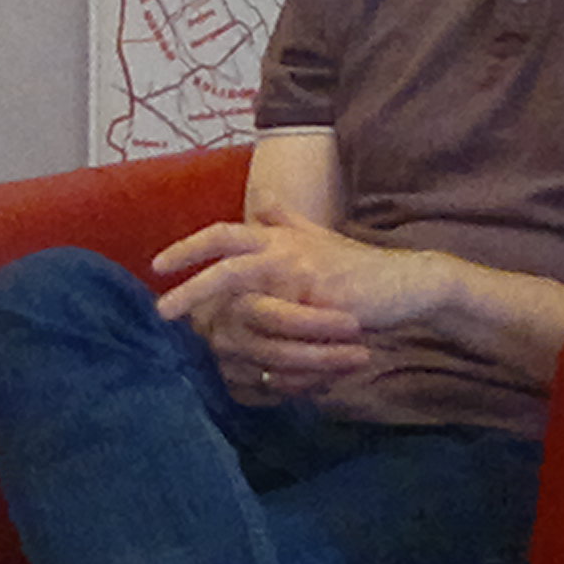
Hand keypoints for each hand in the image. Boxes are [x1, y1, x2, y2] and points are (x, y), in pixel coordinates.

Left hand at [153, 208, 426, 402]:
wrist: (406, 284)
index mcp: (278, 236)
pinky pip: (285, 329)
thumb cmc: (358, 267)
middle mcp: (286, 248)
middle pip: (226, 261)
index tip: (157, 265)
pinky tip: (253, 366)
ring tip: (205, 348)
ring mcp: (305, 273)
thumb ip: (286, 219)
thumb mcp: (318, 238)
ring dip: (222, 324)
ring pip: (250, 297)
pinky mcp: (323, 302)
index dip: (189, 246)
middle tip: (161, 311)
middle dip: (191, 287)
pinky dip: (267, 349)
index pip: (224, 233)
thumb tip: (262, 198)